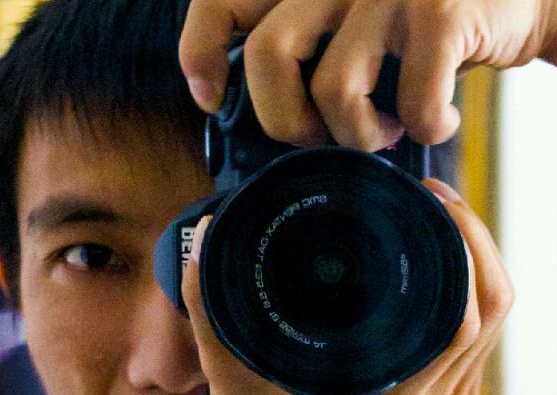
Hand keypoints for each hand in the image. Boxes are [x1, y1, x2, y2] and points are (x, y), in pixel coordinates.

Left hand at [179, 0, 556, 150]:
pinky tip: (436, 124)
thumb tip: (263, 119)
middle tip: (318, 137)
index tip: (209, 96)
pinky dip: (423, 128)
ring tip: (385, 132)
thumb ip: (307, 53)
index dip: (202, 51)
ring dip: (358, 136)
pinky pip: (409, 101)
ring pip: (333, 89)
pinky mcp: (437, 9)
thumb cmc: (422, 27)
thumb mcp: (353, 28)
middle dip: (287, 122)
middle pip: (266, 58)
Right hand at [181, 179, 511, 394]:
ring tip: (441, 218)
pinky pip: (482, 337)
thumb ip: (208, 308)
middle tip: (435, 198)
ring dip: (480, 261)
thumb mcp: (228, 378)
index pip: (461, 315)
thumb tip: (205, 238)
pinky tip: (444, 263)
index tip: (430, 200)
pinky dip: (475, 291)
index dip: (460, 246)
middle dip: (476, 239)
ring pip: (495, 320)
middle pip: (492, 307)